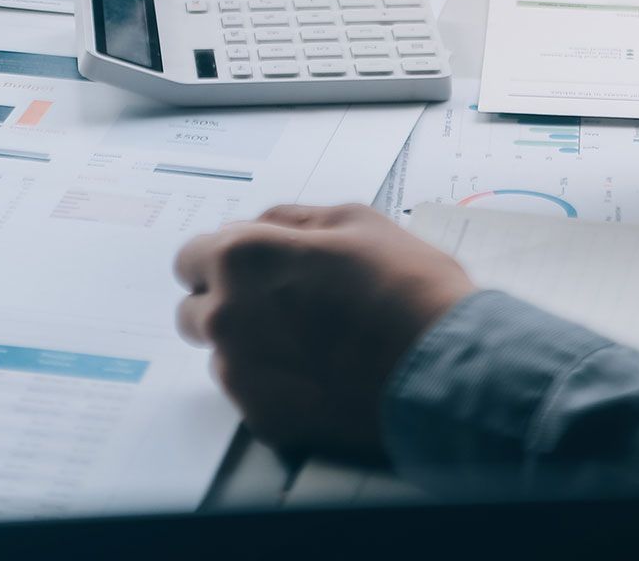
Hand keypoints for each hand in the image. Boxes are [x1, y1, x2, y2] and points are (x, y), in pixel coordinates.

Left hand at [173, 204, 474, 462]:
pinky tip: (320, 378)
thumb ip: (292, 220)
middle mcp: (226, 315)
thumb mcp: (357, 221)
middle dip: (227, 304)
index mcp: (241, 258)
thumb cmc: (409, 288)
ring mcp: (241, 373)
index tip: (249, 270)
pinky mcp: (262, 419)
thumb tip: (261, 226)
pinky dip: (274, 386)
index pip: (190, 258)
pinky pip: (250, 395)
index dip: (222, 261)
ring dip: (249, 347)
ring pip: (222, 355)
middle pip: (196, 310)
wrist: (449, 370)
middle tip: (280, 307)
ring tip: (309, 346)